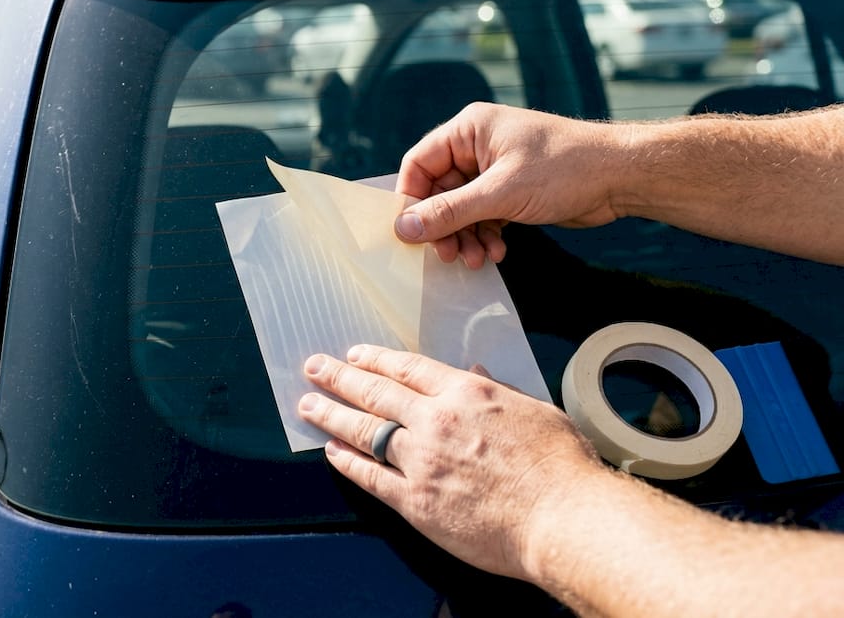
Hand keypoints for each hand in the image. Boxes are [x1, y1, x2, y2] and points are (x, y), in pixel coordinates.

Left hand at [298, 344, 603, 580]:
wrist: (564, 518)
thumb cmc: (560, 466)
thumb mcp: (534, 410)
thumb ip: (499, 391)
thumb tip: (476, 373)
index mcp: (466, 393)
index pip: (407, 368)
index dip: (374, 359)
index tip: (354, 354)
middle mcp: (436, 420)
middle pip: (375, 392)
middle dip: (338, 377)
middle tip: (314, 367)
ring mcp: (421, 460)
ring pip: (364, 430)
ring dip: (330, 414)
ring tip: (307, 404)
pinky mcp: (415, 501)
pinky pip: (369, 476)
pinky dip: (347, 461)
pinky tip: (331, 451)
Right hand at [392, 102, 627, 267]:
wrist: (621, 177)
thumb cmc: (565, 168)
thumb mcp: (501, 192)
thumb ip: (450, 211)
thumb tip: (405, 227)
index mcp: (470, 130)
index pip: (420, 163)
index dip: (411, 199)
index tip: (410, 233)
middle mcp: (478, 146)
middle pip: (439, 191)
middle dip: (444, 226)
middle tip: (448, 255)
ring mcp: (495, 170)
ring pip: (462, 209)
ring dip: (466, 237)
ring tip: (477, 260)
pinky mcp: (512, 191)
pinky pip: (484, 216)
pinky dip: (486, 236)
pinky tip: (497, 252)